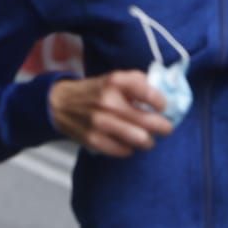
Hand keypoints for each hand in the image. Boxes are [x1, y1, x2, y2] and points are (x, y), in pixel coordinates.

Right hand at [47, 71, 173, 157]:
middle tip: (166, 129)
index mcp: (115, 81)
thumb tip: (163, 96)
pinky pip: (124, 150)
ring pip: (139, 139)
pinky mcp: (93, 139)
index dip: (162, 103)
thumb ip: (139, 82)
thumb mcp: (115, 77)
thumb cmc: (96, 91)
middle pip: (148, 121)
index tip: (164, 107)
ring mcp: (100, 122)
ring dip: (149, 141)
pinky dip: (130, 149)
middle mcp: (108, 100)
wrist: (60, 104)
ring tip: (149, 139)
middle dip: (163, 127)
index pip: (149, 92)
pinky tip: (129, 144)